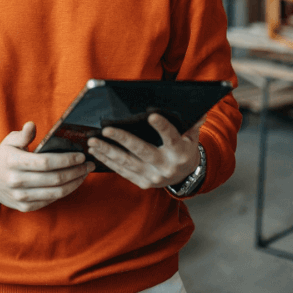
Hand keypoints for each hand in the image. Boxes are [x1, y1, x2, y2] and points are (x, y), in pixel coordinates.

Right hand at [0, 122, 94, 211]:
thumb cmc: (4, 156)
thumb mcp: (9, 141)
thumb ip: (23, 135)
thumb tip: (32, 125)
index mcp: (13, 162)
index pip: (45, 163)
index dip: (66, 160)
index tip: (81, 155)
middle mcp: (16, 182)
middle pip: (55, 179)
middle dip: (76, 171)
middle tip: (89, 164)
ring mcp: (21, 197)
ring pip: (56, 192)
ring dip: (75, 183)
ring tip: (85, 173)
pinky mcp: (26, 207)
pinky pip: (51, 200)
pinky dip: (65, 192)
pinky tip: (73, 183)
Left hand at [87, 115, 203, 189]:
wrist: (185, 176)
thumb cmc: (184, 149)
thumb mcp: (192, 137)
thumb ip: (192, 123)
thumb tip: (200, 110)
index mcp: (180, 153)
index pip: (171, 137)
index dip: (162, 127)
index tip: (151, 116)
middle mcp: (166, 166)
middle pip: (142, 151)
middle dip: (123, 140)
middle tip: (106, 130)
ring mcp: (153, 177)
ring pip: (127, 162)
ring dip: (107, 151)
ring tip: (93, 142)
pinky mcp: (142, 183)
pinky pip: (122, 171)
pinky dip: (107, 162)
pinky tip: (96, 153)